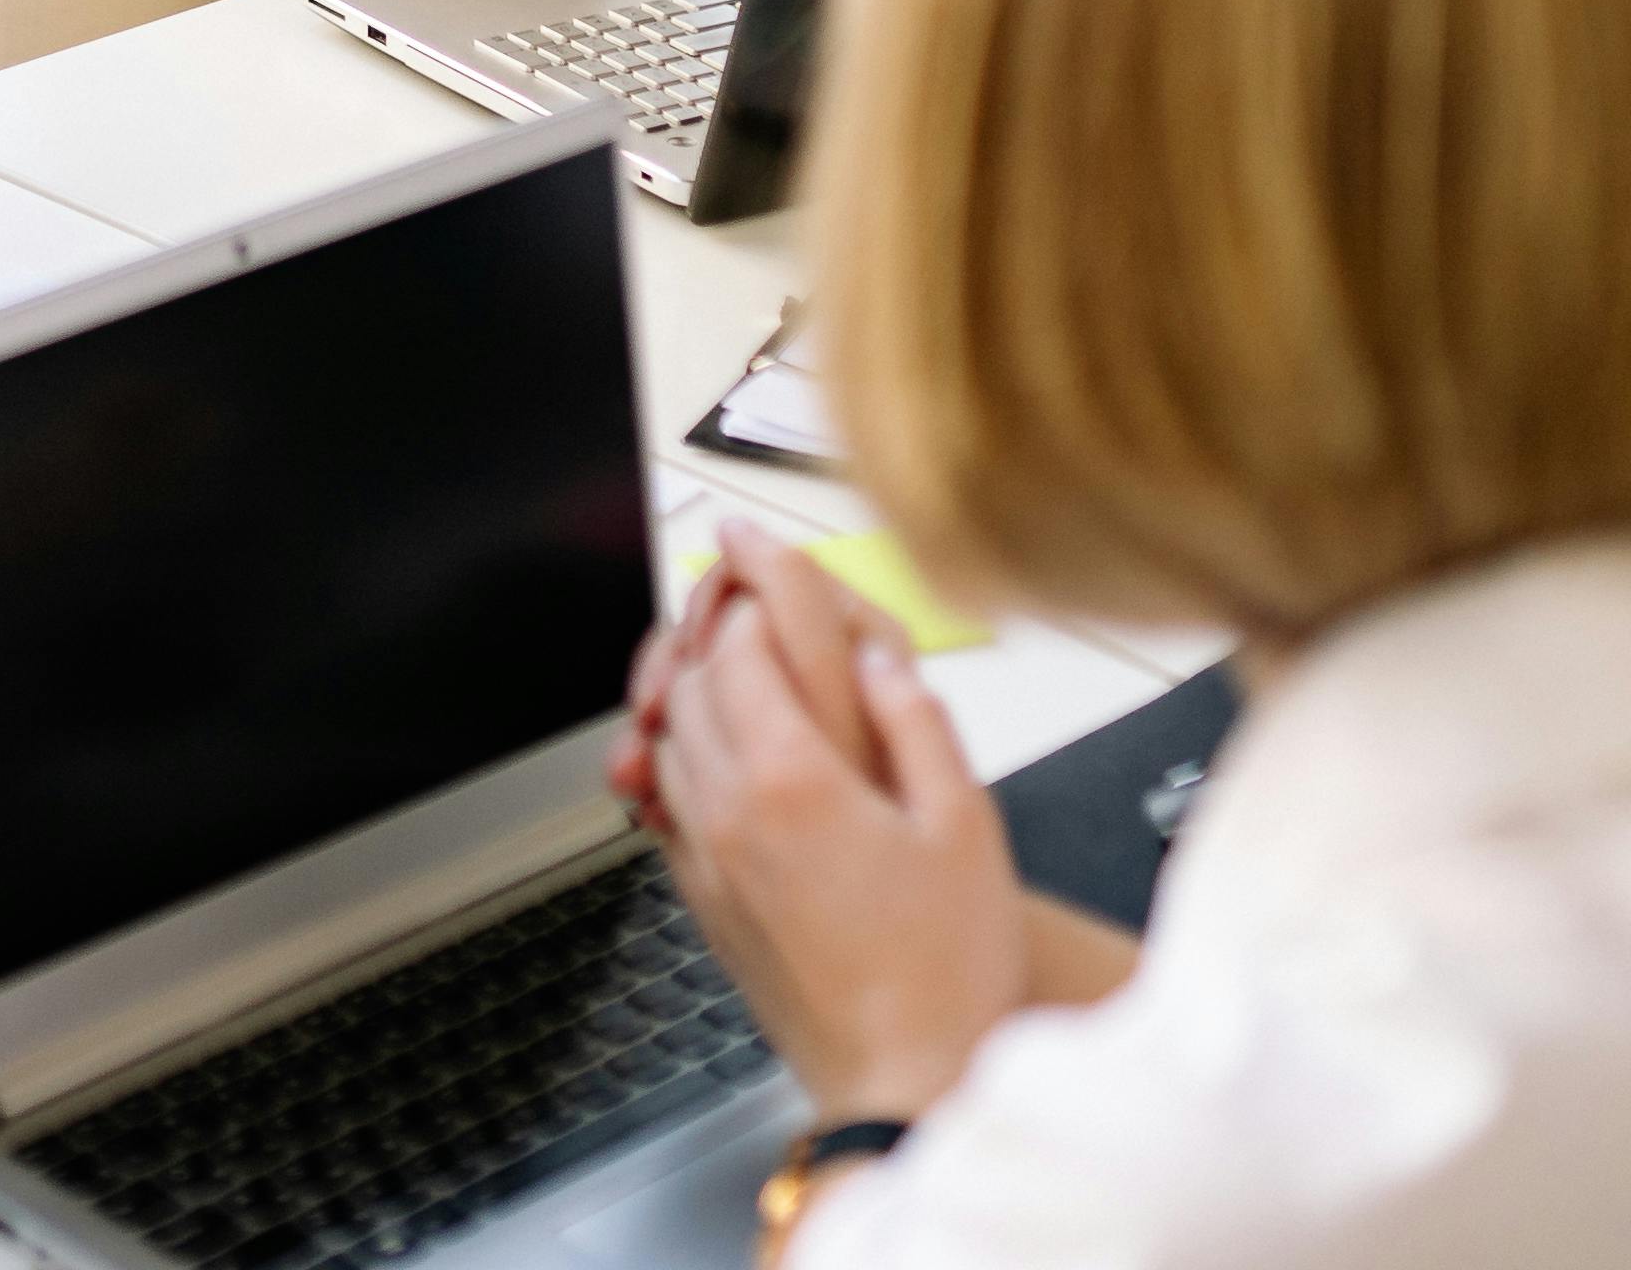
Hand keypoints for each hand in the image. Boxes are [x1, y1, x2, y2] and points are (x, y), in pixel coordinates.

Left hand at [617, 537, 1024, 1126]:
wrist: (903, 1079)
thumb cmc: (946, 969)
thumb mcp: (965, 824)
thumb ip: (918, 723)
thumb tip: (883, 657)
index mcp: (794, 781)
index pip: (738, 650)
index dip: (743, 589)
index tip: (749, 551)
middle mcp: (732, 813)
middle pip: (688, 685)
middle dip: (710, 630)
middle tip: (740, 599)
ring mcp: (709, 861)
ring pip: (668, 741)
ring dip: (689, 693)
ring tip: (729, 668)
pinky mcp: (704, 903)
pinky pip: (666, 806)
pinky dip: (679, 762)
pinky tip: (716, 758)